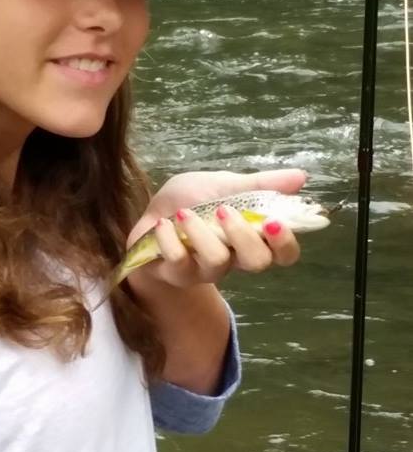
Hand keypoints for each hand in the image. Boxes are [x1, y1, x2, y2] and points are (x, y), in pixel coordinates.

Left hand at [126, 169, 304, 290]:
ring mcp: (206, 270)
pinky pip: (179, 263)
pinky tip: (163, 224)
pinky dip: (170, 240)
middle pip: (257, 263)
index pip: (284, 254)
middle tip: (223, 210)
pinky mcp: (177, 274)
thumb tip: (302, 177)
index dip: (285, 243)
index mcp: (252, 237)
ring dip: (200, 233)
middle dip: (244, 236)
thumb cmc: (192, 201)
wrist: (150, 216)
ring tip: (183, 213)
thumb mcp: (226, 185)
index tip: (275, 222)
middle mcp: (235, 259)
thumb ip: (261, 185)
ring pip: (217, 262)